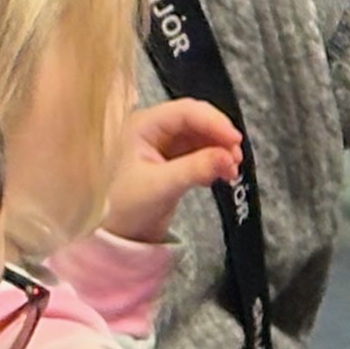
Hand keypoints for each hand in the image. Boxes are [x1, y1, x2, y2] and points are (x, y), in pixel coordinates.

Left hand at [104, 97, 241, 248]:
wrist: (113, 236)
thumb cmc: (121, 208)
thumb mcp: (160, 187)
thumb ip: (195, 169)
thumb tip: (228, 156)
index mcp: (141, 126)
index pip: (185, 112)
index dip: (214, 122)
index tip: (234, 139)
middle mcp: (151, 130)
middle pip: (195, 120)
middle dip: (219, 136)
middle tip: (236, 155)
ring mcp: (161, 145)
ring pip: (200, 136)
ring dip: (219, 150)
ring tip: (232, 170)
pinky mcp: (170, 161)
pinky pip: (198, 152)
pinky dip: (213, 161)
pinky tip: (222, 174)